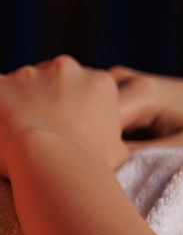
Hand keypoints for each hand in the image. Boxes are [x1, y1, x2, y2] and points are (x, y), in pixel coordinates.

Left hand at [0, 56, 129, 180]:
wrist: (53, 163)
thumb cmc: (90, 164)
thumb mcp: (118, 150)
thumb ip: (109, 136)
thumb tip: (109, 146)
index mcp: (100, 83)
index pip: (85, 89)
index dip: (75, 110)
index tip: (70, 130)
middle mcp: (67, 70)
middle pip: (52, 80)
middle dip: (46, 100)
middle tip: (43, 131)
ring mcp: (31, 73)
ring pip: (21, 85)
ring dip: (19, 104)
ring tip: (20, 136)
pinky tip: (3, 130)